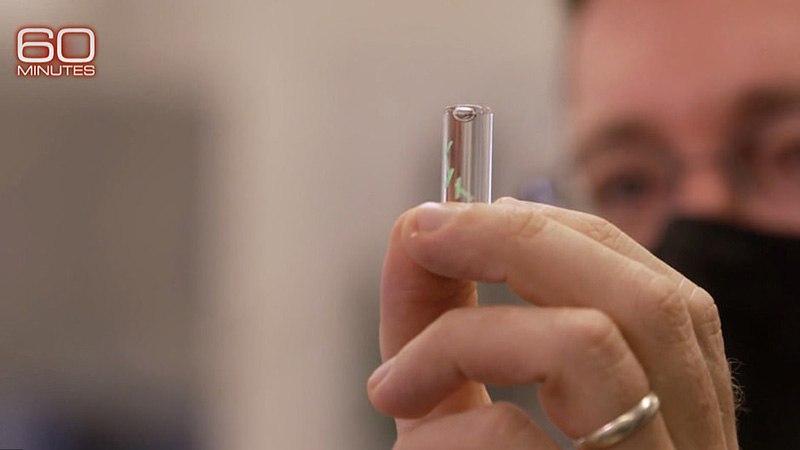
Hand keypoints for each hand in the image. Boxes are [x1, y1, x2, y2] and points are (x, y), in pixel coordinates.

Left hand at [367, 198, 736, 448]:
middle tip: (420, 234)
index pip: (646, 282)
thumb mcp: (464, 411)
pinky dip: (441, 429)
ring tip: (391, 382)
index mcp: (668, 408)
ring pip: (594, 345)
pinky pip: (513, 438)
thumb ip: (446, 322)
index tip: (448, 219)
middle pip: (640, 294)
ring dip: (466, 333)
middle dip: (514, 240)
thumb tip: (413, 231)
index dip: (547, 229)